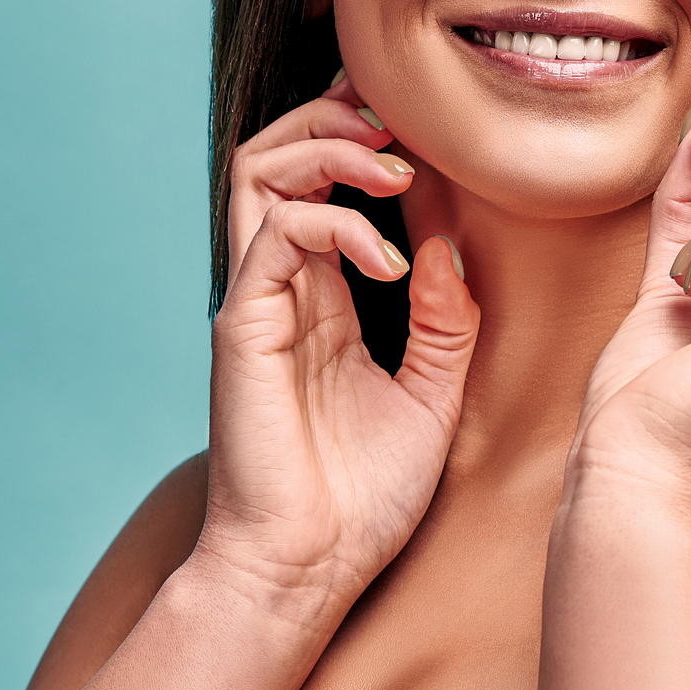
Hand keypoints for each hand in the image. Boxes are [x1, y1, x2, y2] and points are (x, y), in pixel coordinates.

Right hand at [194, 74, 480, 606]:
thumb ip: (443, 321)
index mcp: (319, 297)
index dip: (355, 137)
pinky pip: (280, 233)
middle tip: (399, 131)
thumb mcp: (432, 396)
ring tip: (394, 172)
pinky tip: (389, 261)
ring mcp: (257, 300)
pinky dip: (339, 224)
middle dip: (334, 118)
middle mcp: (280, 286)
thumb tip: (447, 246)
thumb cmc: (364, 498)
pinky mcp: (244, 324)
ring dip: (331, 148)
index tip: (416, 130)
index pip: (317, 182)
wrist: (309, 571)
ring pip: (260, 172)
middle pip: (275, 155)